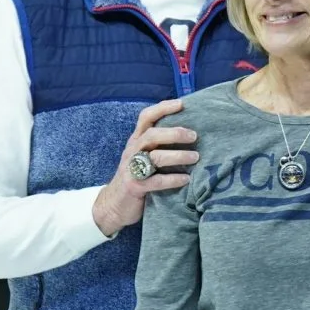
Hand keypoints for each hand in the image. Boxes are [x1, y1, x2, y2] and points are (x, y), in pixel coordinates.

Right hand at [93, 98, 196, 236]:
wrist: (113, 205)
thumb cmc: (137, 177)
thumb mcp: (144, 157)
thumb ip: (160, 145)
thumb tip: (192, 133)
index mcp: (136, 141)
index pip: (146, 117)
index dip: (162, 108)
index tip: (182, 104)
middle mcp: (133, 151)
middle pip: (151, 135)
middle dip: (174, 133)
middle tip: (194, 136)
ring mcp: (132, 169)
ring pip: (154, 157)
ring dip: (177, 156)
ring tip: (195, 157)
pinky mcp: (135, 186)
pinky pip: (155, 181)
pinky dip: (172, 179)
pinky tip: (186, 179)